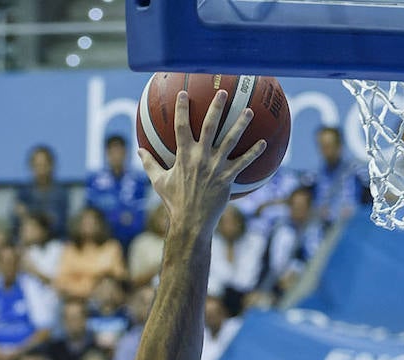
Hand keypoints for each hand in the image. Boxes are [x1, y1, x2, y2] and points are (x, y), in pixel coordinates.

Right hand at [136, 89, 267, 235]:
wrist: (190, 223)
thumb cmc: (174, 203)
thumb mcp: (159, 182)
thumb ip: (149, 164)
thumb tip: (138, 150)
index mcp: (183, 156)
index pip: (181, 126)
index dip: (182, 109)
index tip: (184, 93)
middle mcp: (201, 158)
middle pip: (210, 126)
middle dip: (216, 107)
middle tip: (223, 92)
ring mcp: (216, 167)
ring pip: (231, 140)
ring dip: (241, 124)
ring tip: (249, 111)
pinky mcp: (227, 178)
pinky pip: (244, 162)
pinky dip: (254, 152)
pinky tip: (264, 143)